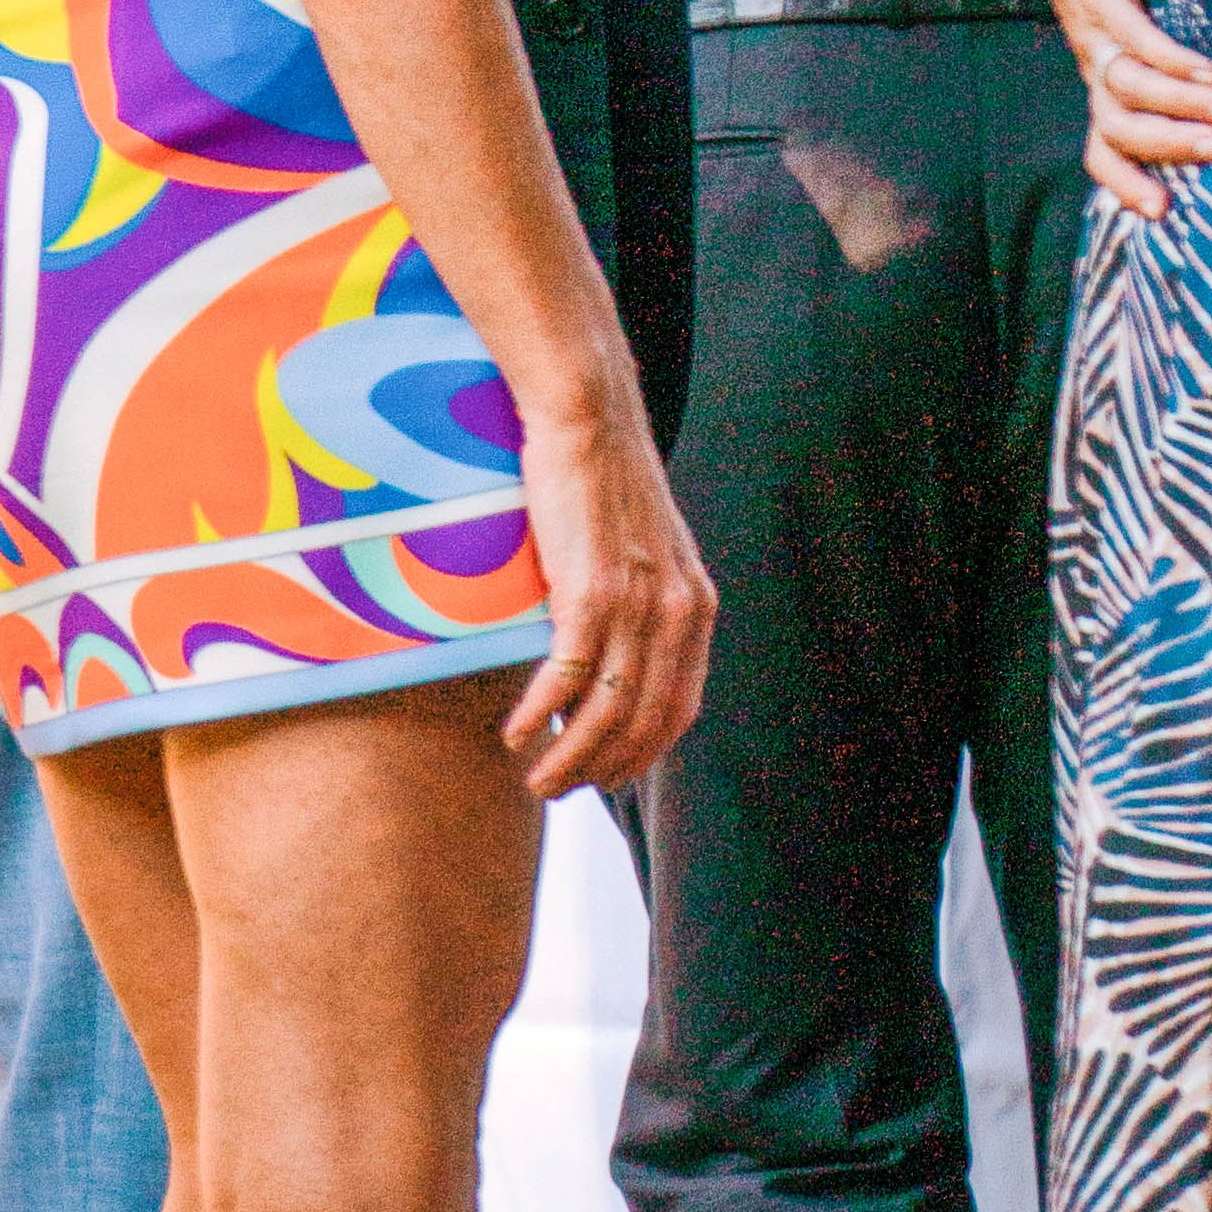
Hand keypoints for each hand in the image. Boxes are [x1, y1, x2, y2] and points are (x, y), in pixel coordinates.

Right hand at [501, 379, 715, 796]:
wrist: (589, 421)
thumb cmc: (606, 485)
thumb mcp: (648, 554)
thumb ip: (645, 607)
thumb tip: (612, 667)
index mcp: (697, 607)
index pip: (679, 711)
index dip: (640, 756)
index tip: (604, 778)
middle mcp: (678, 613)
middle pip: (643, 724)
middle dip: (599, 771)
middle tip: (557, 791)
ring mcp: (638, 605)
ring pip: (606, 713)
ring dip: (566, 758)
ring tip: (535, 779)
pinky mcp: (591, 592)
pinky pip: (567, 677)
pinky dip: (538, 714)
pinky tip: (513, 733)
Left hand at [994, 0, 1211, 215]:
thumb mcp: (1129, 14)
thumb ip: (1164, 40)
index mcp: (1100, 77)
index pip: (1101, 147)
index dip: (1125, 183)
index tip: (1164, 213)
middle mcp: (1095, 65)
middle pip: (1119, 131)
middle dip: (1168, 149)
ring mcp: (1098, 34)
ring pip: (1131, 92)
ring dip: (1181, 107)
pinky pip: (1138, 42)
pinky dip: (1173, 62)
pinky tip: (1209, 71)